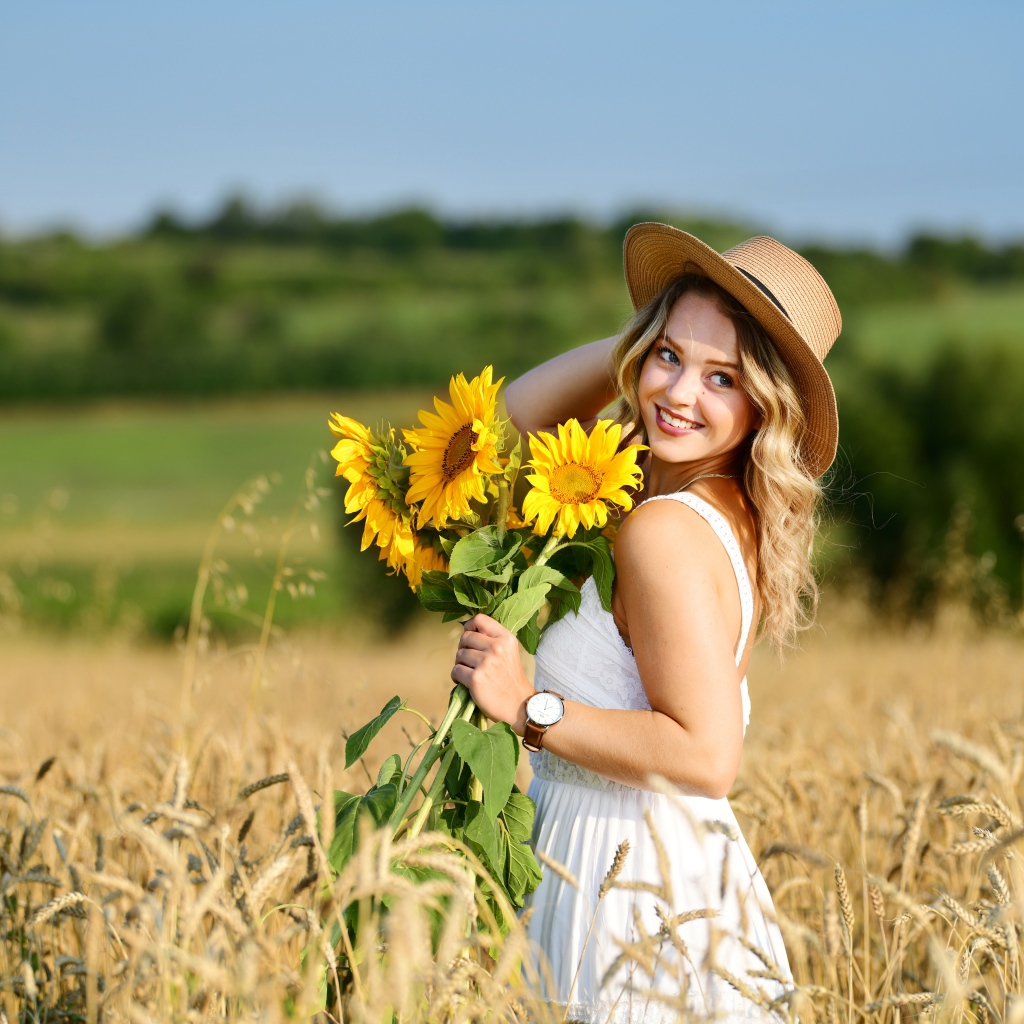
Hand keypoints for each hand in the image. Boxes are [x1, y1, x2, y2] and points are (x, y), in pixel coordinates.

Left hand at [451, 614, 534, 732]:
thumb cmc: (510, 679)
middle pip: (465, 637)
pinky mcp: (476, 678)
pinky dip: (457, 677)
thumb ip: (492, 639)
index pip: (479, 619)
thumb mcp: (509, 652)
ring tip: (471, 673)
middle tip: (470, 661)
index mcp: (506, 638)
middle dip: (463, 648)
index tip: (469, 636)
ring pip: (459, 654)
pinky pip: (456, 670)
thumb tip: (467, 630)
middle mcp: (497, 647)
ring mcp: (486, 662)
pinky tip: (466, 682)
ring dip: (461, 664)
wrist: (519, 706)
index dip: (469, 626)